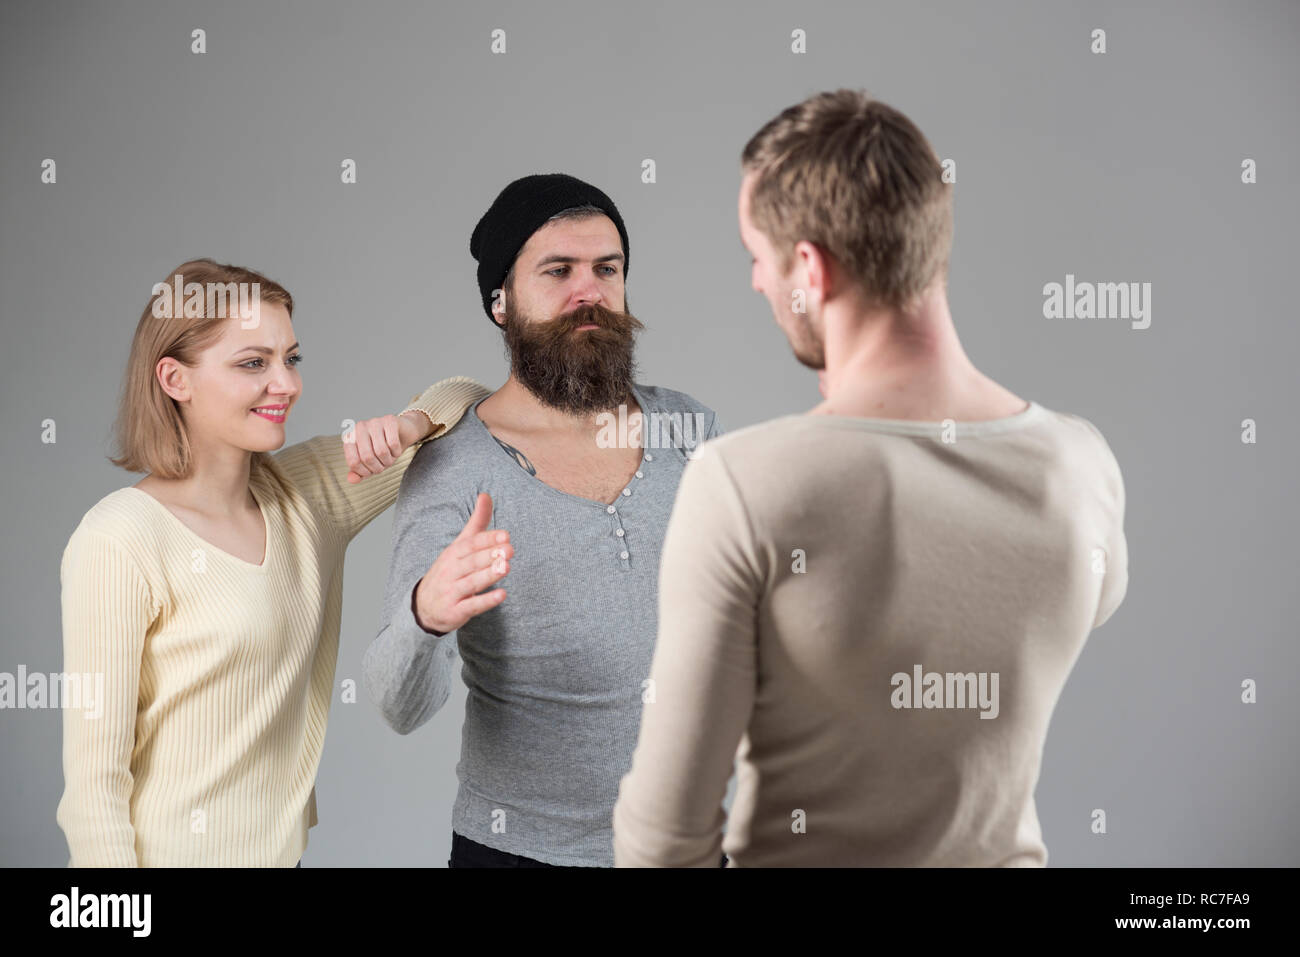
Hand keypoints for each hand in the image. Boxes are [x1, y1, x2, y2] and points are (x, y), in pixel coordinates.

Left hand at [344, 412, 425, 483]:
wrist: (403, 433)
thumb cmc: (384, 448)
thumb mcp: (370, 463)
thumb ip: (359, 472)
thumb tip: (352, 479)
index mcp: (350, 437)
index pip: (353, 461)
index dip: (364, 471)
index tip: (371, 472)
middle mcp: (359, 427)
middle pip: (367, 457)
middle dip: (378, 467)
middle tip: (383, 466)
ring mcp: (374, 422)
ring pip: (381, 451)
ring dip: (388, 460)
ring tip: (390, 458)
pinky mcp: (389, 420)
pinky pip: (393, 443)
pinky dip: (397, 452)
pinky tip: (396, 450)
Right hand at [413, 493, 511, 633]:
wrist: (423, 607)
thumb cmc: (448, 572)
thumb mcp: (459, 546)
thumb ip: (476, 523)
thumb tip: (486, 495)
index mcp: (453, 554)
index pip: (470, 544)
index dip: (487, 539)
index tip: (505, 535)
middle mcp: (450, 571)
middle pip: (471, 562)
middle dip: (490, 555)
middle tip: (509, 549)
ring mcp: (452, 592)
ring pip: (471, 582)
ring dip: (488, 575)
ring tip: (506, 567)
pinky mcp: (455, 611)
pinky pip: (471, 606)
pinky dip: (486, 601)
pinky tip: (501, 595)